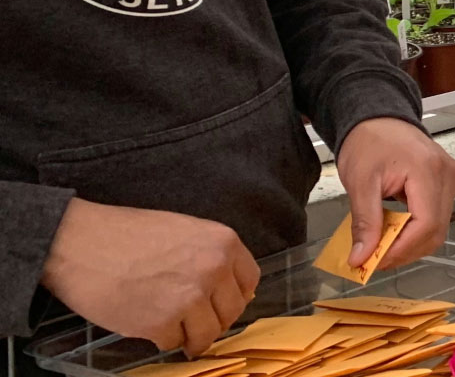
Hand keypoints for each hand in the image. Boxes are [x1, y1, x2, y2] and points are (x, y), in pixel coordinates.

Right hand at [42, 198, 259, 355]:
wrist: (83, 242)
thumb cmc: (129, 234)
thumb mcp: (184, 231)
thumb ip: (209, 257)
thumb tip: (225, 289)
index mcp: (223, 242)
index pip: (250, 282)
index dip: (231, 295)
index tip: (216, 301)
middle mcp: (213, 269)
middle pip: (231, 314)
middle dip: (210, 318)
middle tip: (187, 314)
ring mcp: (190, 298)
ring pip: (206, 336)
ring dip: (187, 333)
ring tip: (164, 315)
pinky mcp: (163, 323)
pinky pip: (174, 343)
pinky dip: (159, 337)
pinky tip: (143, 316)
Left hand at [336, 118, 454, 270]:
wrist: (376, 116)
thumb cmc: (368, 141)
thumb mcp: (360, 181)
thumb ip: (364, 222)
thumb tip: (361, 259)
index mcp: (428, 169)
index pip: (426, 225)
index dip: (401, 250)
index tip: (374, 261)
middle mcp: (447, 174)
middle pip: (435, 231)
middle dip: (405, 251)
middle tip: (375, 258)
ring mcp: (450, 177)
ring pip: (438, 228)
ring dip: (411, 243)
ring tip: (383, 244)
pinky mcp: (446, 181)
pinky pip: (436, 216)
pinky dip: (416, 230)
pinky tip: (395, 230)